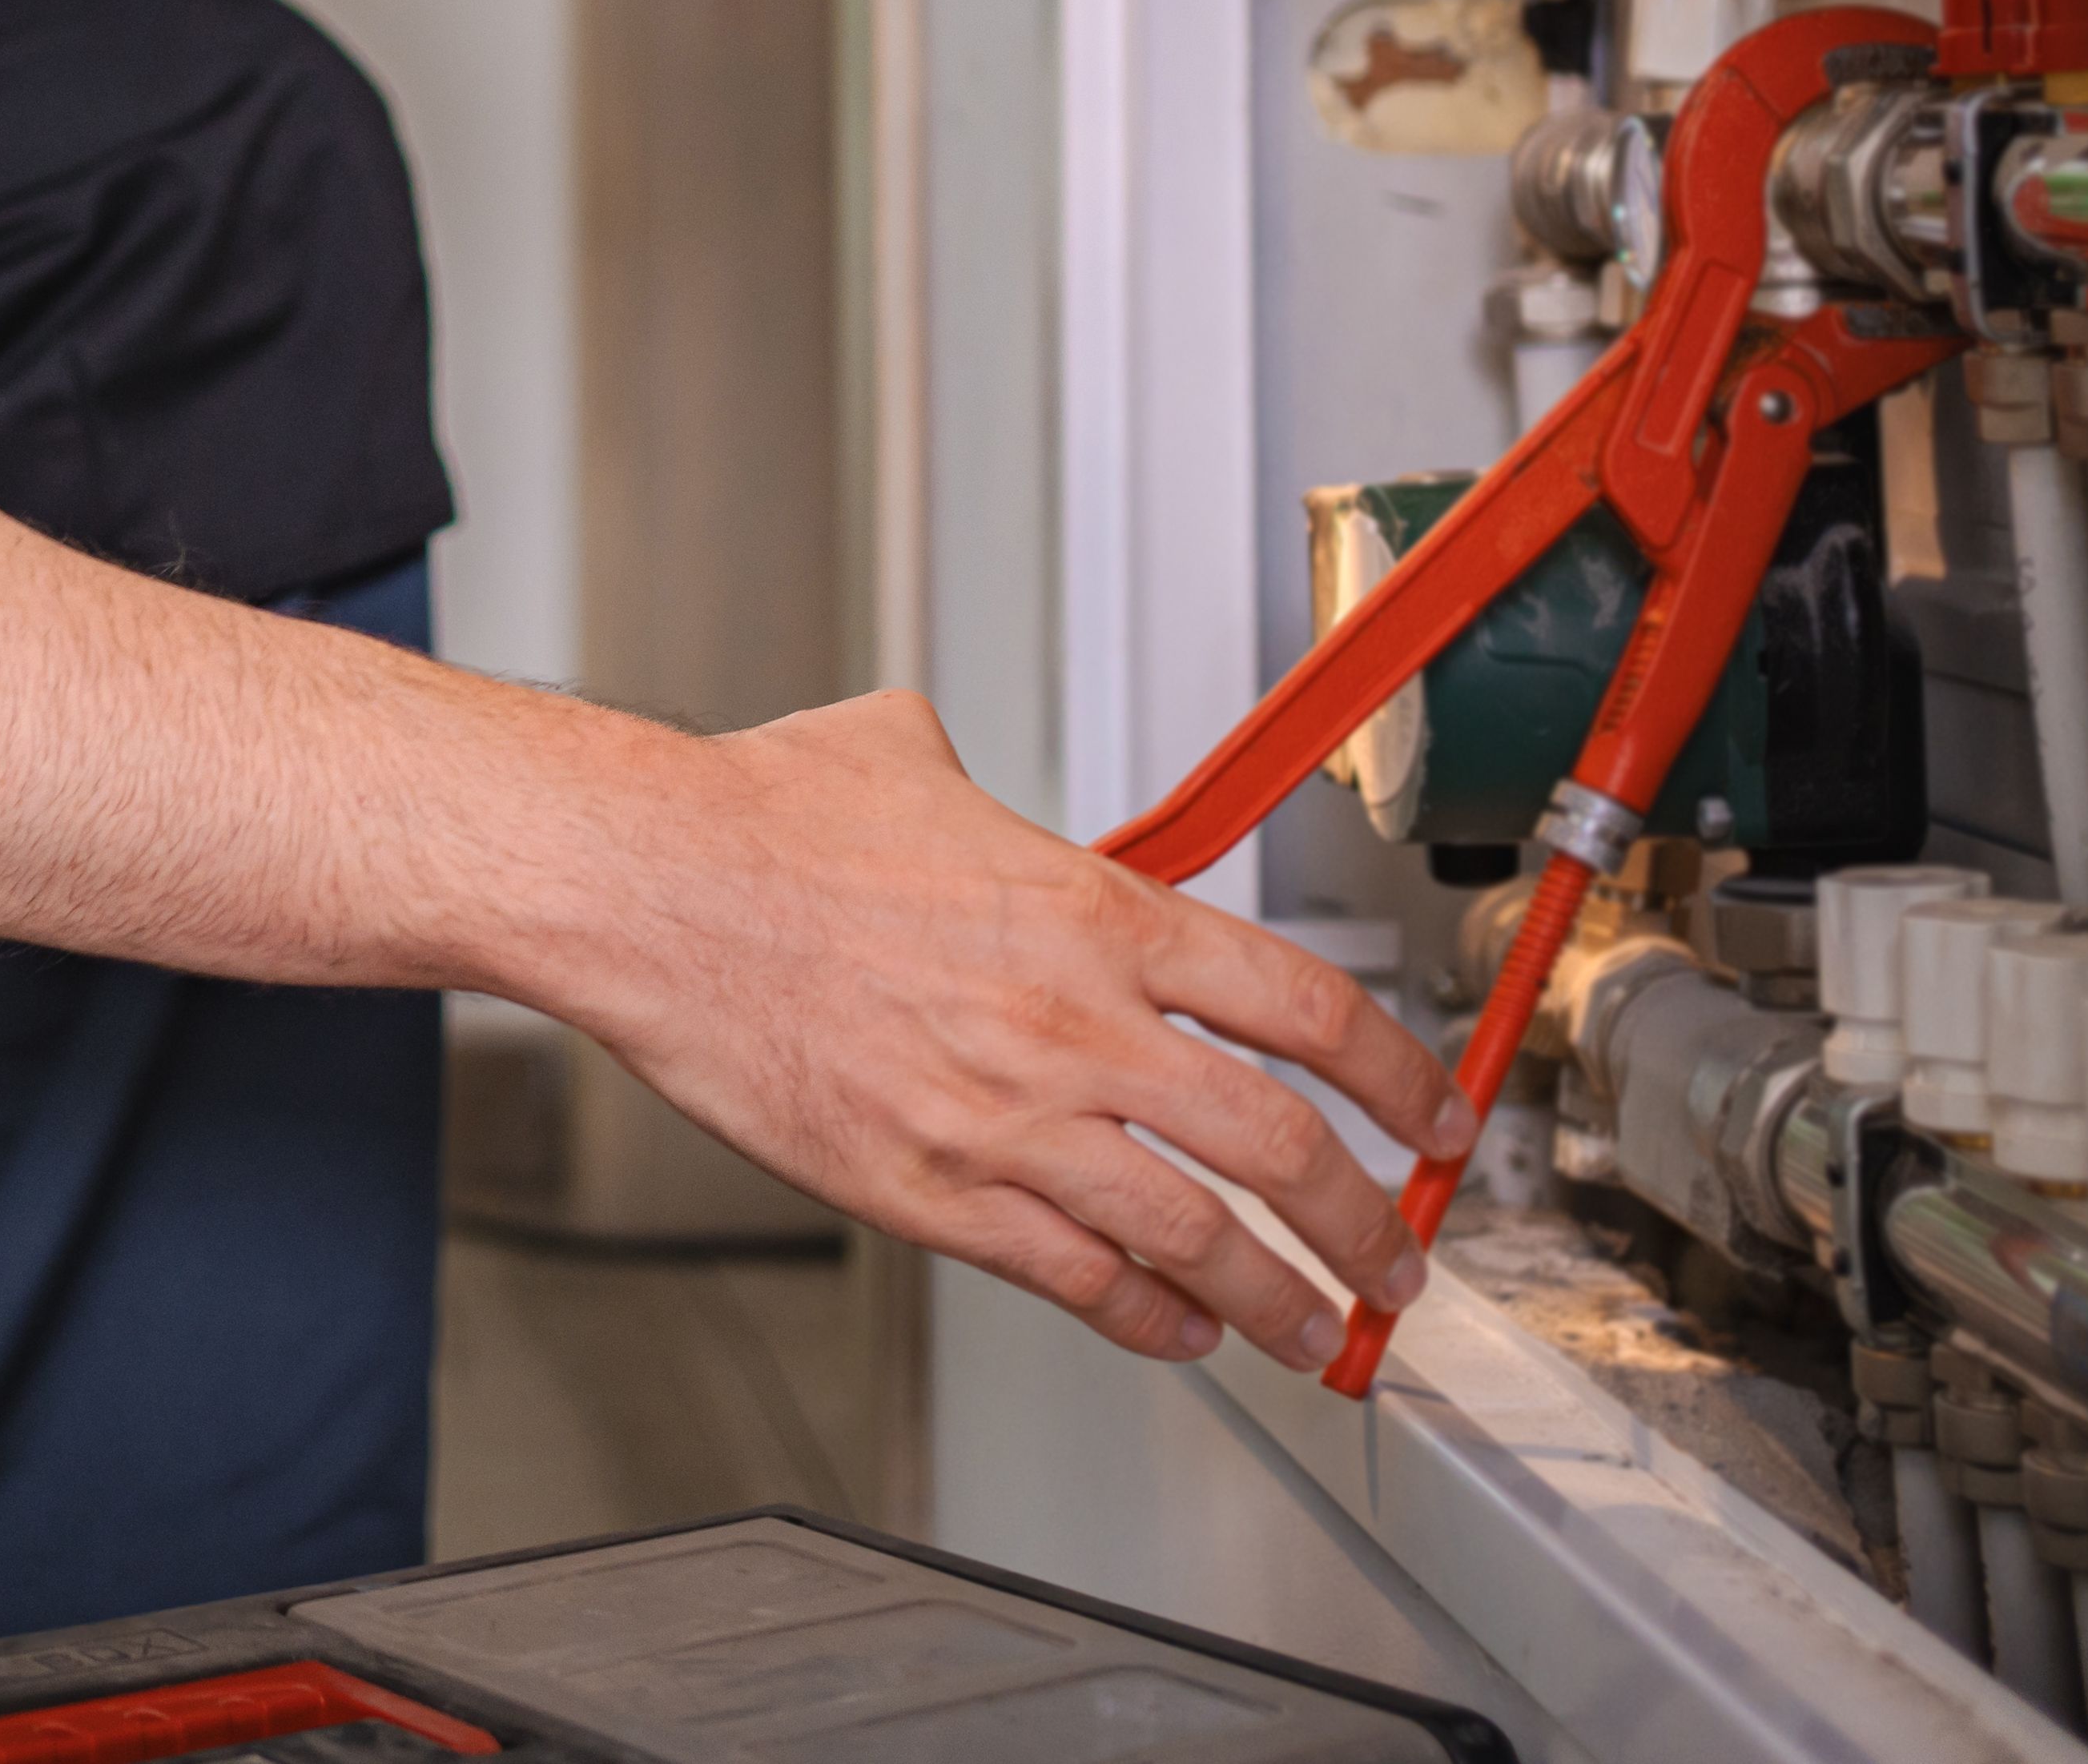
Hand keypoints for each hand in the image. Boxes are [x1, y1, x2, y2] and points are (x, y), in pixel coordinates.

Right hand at [570, 695, 1474, 1372]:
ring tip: (1316, 1333)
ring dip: (1279, 1301)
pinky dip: (1145, 1320)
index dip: (1400, 1076)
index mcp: (1094, 914)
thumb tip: (968, 787)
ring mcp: (1006, 1122)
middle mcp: (1074, 1026)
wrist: (653, 888)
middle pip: (1282, 1147)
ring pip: (1196, 1239)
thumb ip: (977, 789)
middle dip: (1369, 1225)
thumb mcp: (905, 753)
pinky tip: (1174, 1332)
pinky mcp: (929, 1193)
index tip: (1434, 1116)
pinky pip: (1073, 1280)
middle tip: (1402, 1261)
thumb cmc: (757, 820)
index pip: (1304, 1007)